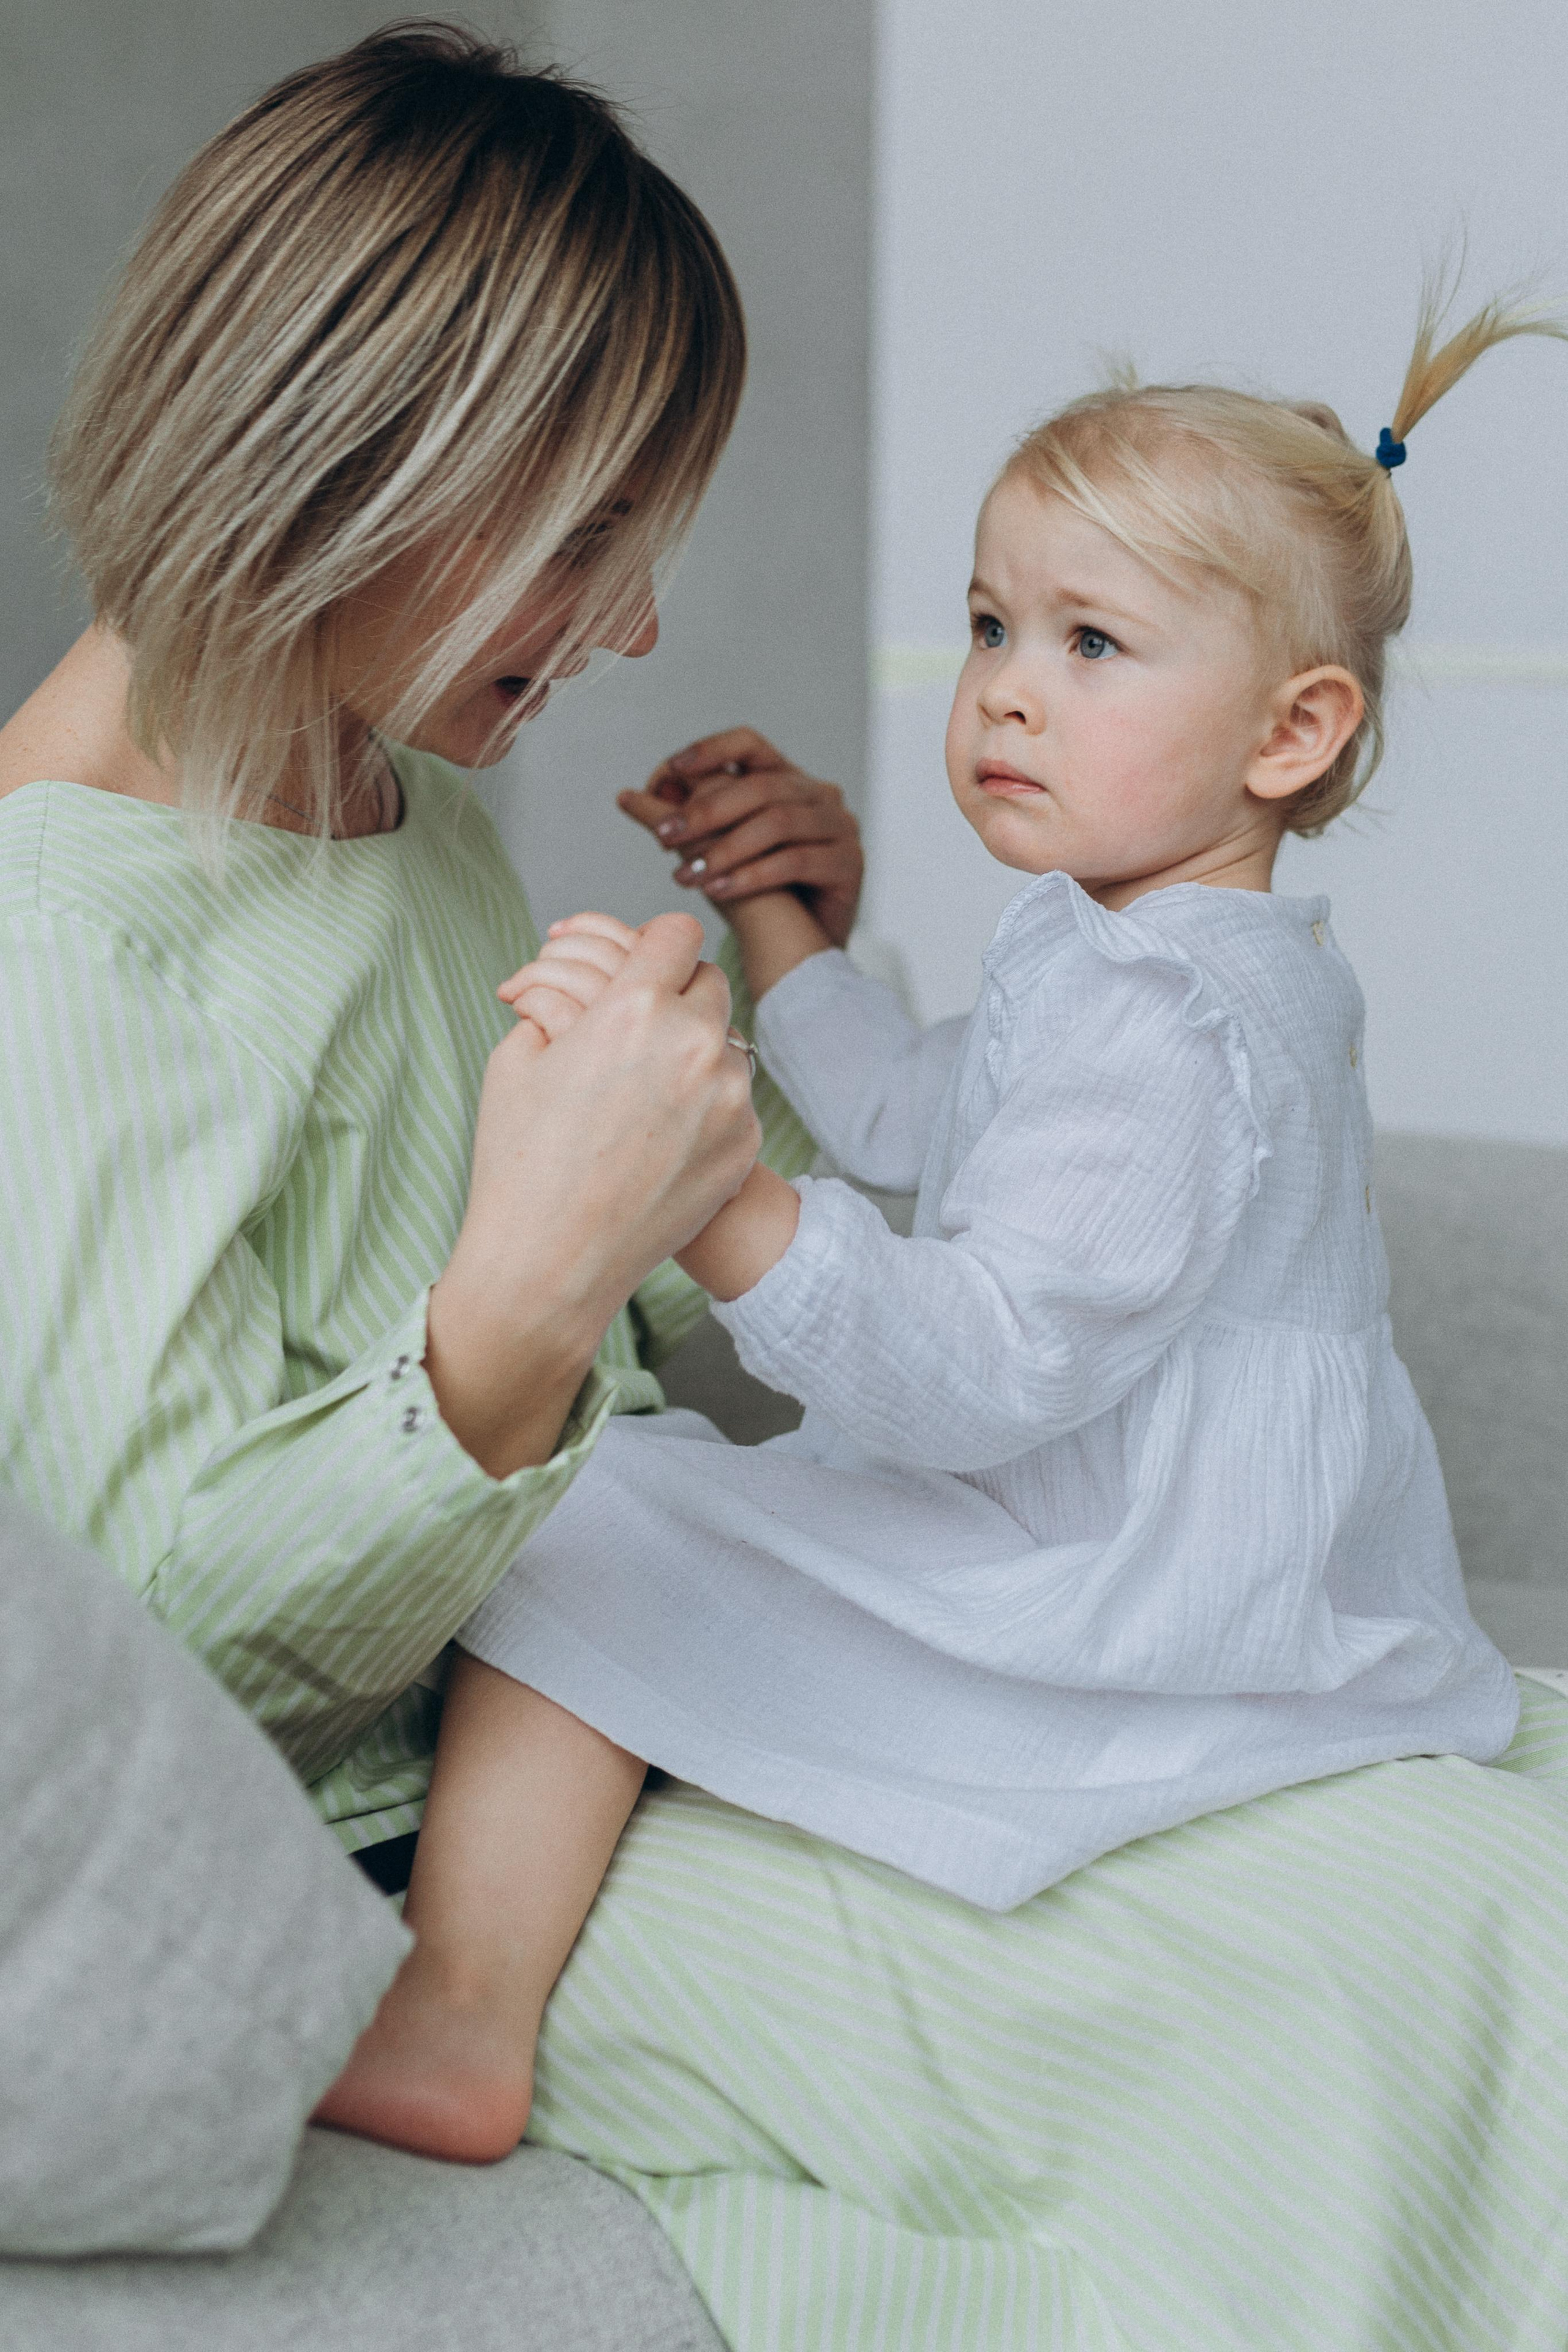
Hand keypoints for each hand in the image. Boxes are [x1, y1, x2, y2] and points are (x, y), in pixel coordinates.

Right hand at [427, 914, 759, 1477]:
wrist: (550, 1263)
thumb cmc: (520, 1161)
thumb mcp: (518, 1058)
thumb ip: (563, 1002)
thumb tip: (585, 988)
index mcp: (633, 1008)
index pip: (675, 932)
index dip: (655, 942)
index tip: (644, 961)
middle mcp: (692, 1043)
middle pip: (709, 981)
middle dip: (676, 993)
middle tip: (640, 1025)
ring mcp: (728, 1097)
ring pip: (728, 1041)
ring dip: (694, 1050)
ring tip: (646, 1089)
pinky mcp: (743, 1145)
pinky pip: (735, 1100)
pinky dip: (706, 1106)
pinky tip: (661, 1137)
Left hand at [618, 727, 863, 947]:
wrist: (809, 945)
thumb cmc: (762, 892)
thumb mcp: (719, 847)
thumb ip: (684, 820)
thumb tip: (627, 796)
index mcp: (788, 779)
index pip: (750, 744)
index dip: (712, 750)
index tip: (672, 769)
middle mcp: (820, 794)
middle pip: (761, 787)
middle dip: (707, 811)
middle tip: (663, 837)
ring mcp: (840, 826)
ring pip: (778, 823)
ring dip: (726, 848)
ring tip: (687, 875)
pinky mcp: (850, 863)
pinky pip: (796, 861)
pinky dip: (752, 875)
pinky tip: (717, 893)